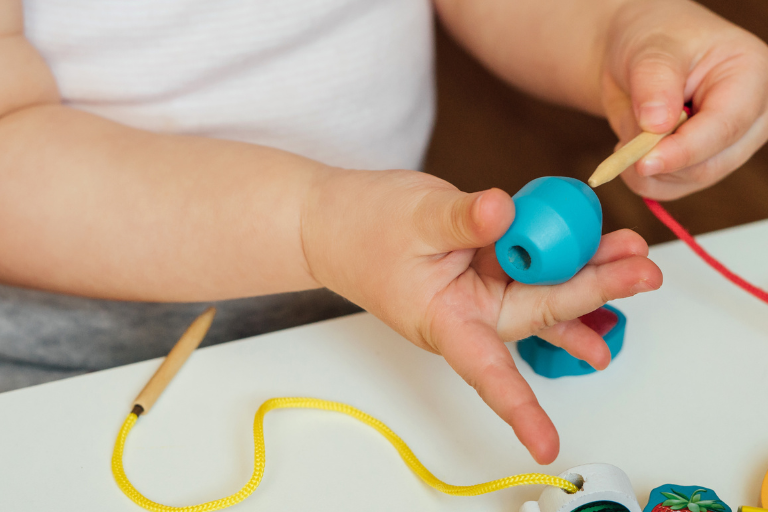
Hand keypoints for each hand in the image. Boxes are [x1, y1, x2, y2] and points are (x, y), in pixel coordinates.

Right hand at [302, 169, 661, 462]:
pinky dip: (565, 260)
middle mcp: (469, 313)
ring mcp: (481, 289)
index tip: (546, 445)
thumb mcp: (411, 218)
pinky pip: (533, 267)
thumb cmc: (361, 229)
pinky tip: (603, 260)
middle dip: (590, 295)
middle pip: (538, 314)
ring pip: (543, 289)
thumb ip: (461, 220)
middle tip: (641, 274)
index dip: (517, 407)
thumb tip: (505, 211)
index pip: (485, 371)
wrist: (337, 221)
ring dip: (588, 275)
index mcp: (443, 320)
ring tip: (635, 261)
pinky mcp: (487, 265)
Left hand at [601, 0, 767, 199]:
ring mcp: (728, 145)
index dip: (684, 150)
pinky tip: (631, 151)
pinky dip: (643, 179)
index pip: (725, 126)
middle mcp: (749, 117)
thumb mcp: (651, 50)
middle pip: (710, 164)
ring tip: (626, 139)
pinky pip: (672, 187)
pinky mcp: (702, 164)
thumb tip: (657, 123)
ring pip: (689, 181)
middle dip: (660, 163)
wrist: (638, 57)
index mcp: (751, 77)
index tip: (644, 162)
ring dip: (646, 173)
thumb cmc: (654, 42)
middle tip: (622, 150)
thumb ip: (654, 84)